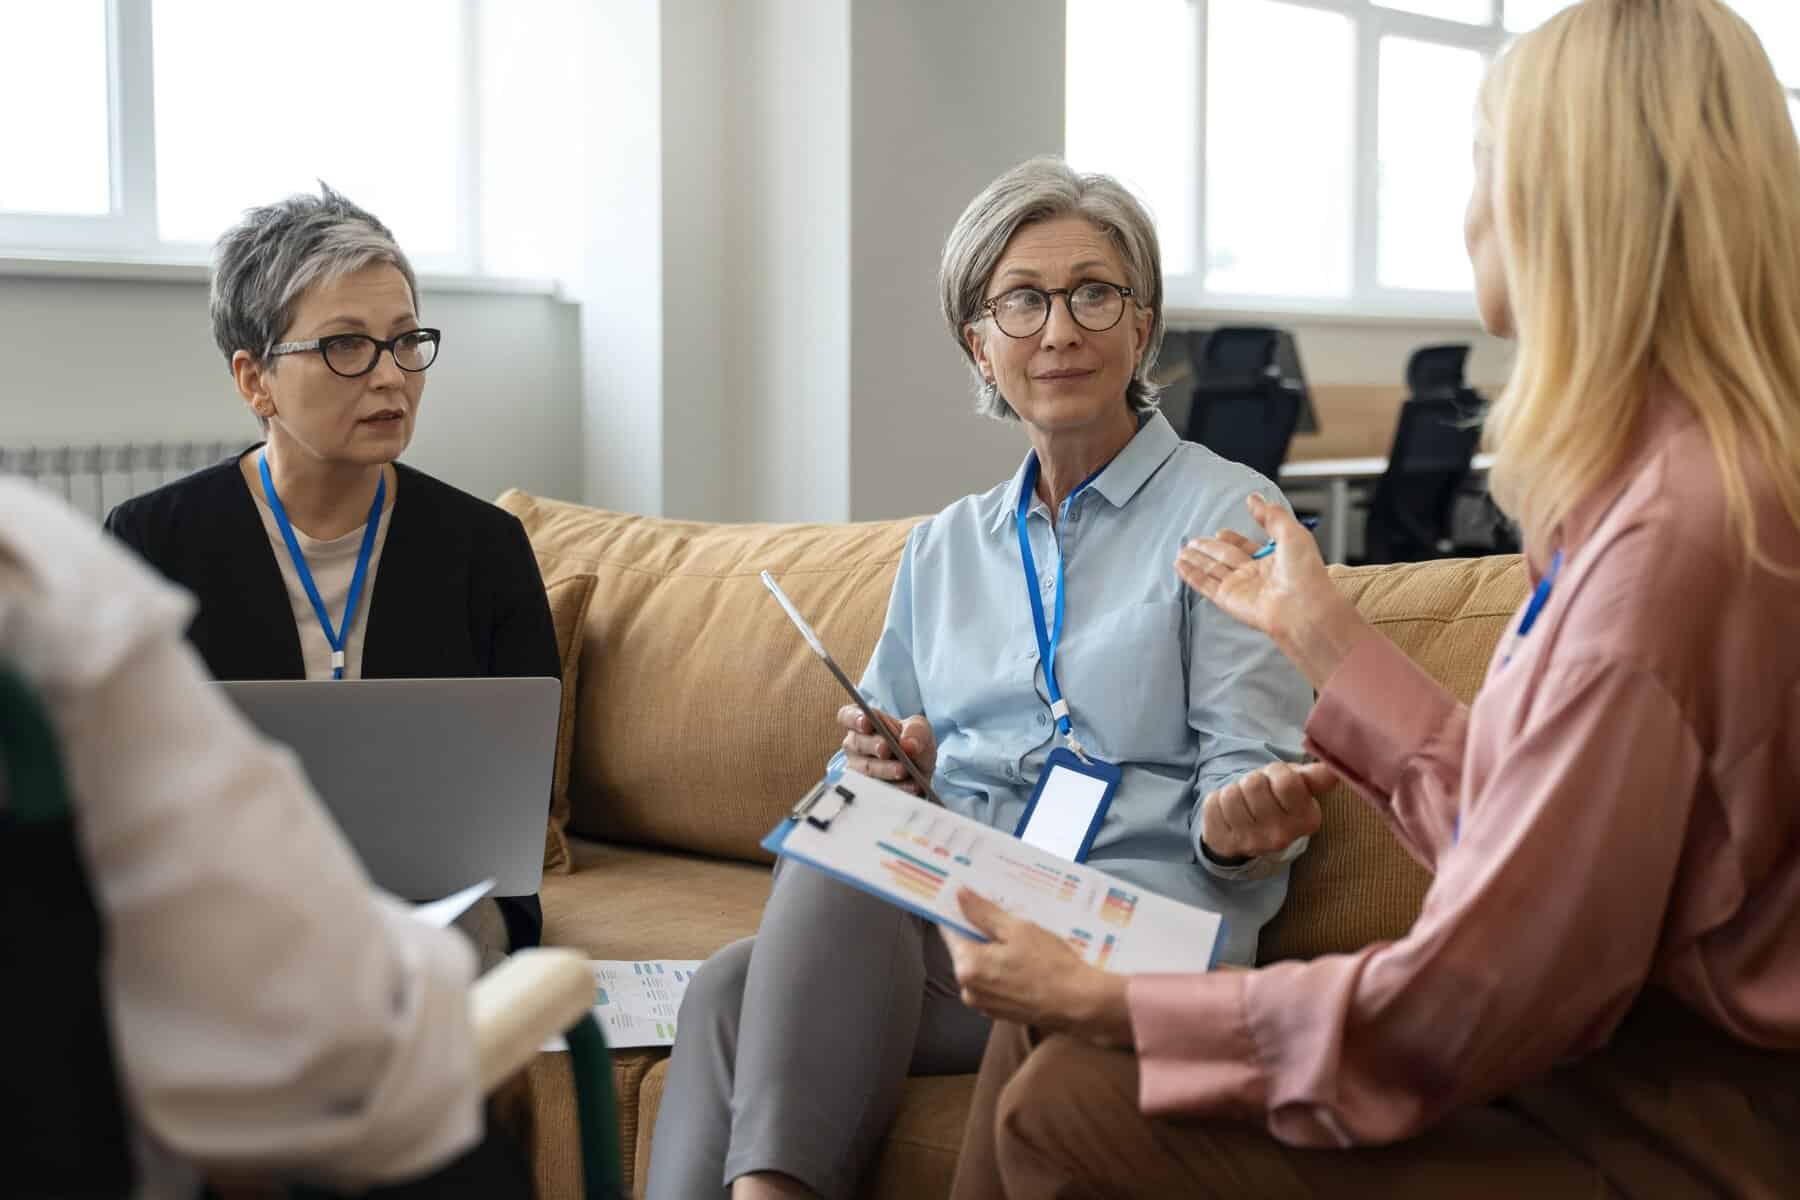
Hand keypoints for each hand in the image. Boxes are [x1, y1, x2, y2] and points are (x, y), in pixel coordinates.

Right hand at [837, 704, 935, 794]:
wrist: (920, 771)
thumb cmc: (912, 743)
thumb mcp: (920, 730)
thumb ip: (916, 731)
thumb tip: (908, 744)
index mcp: (863, 722)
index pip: (848, 716)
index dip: (854, 719)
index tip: (867, 723)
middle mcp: (854, 745)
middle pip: (857, 743)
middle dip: (873, 746)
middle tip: (887, 749)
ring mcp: (857, 768)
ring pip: (866, 769)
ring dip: (885, 770)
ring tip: (903, 771)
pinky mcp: (866, 790)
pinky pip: (876, 790)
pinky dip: (896, 787)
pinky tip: (910, 786)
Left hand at [939, 888, 1132, 1047]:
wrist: (1079, 1003)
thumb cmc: (1050, 966)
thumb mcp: (1017, 929)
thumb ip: (983, 912)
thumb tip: (960, 895)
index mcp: (967, 966)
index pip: (950, 929)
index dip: (959, 911)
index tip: (968, 899)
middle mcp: (968, 989)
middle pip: (965, 948)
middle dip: (981, 931)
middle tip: (1005, 916)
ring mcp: (983, 1004)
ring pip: (981, 966)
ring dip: (994, 951)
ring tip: (1020, 938)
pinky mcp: (998, 1012)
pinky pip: (993, 982)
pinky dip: (1002, 969)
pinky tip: (1024, 960)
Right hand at [1175, 493, 1372, 689]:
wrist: (1303, 607)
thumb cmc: (1305, 573)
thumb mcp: (1292, 533)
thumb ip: (1271, 515)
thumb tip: (1254, 498)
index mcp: (1272, 559)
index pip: (1247, 547)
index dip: (1234, 539)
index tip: (1221, 530)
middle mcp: (1255, 574)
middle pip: (1225, 557)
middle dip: (1209, 548)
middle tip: (1193, 541)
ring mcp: (1240, 587)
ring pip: (1212, 570)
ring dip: (1196, 560)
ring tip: (1182, 551)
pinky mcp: (1228, 599)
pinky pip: (1205, 584)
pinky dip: (1191, 575)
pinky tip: (1180, 565)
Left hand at [1200, 761, 1336, 859]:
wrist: (1249, 832)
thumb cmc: (1277, 801)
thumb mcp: (1299, 787)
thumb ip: (1315, 777)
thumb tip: (1332, 768)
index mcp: (1306, 820)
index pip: (1286, 781)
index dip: (1277, 772)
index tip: (1277, 781)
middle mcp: (1281, 837)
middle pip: (1255, 784)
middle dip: (1253, 780)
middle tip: (1257, 793)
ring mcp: (1251, 843)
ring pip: (1231, 793)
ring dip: (1234, 790)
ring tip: (1243, 802)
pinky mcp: (1224, 843)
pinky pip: (1212, 803)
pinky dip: (1217, 801)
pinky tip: (1228, 813)